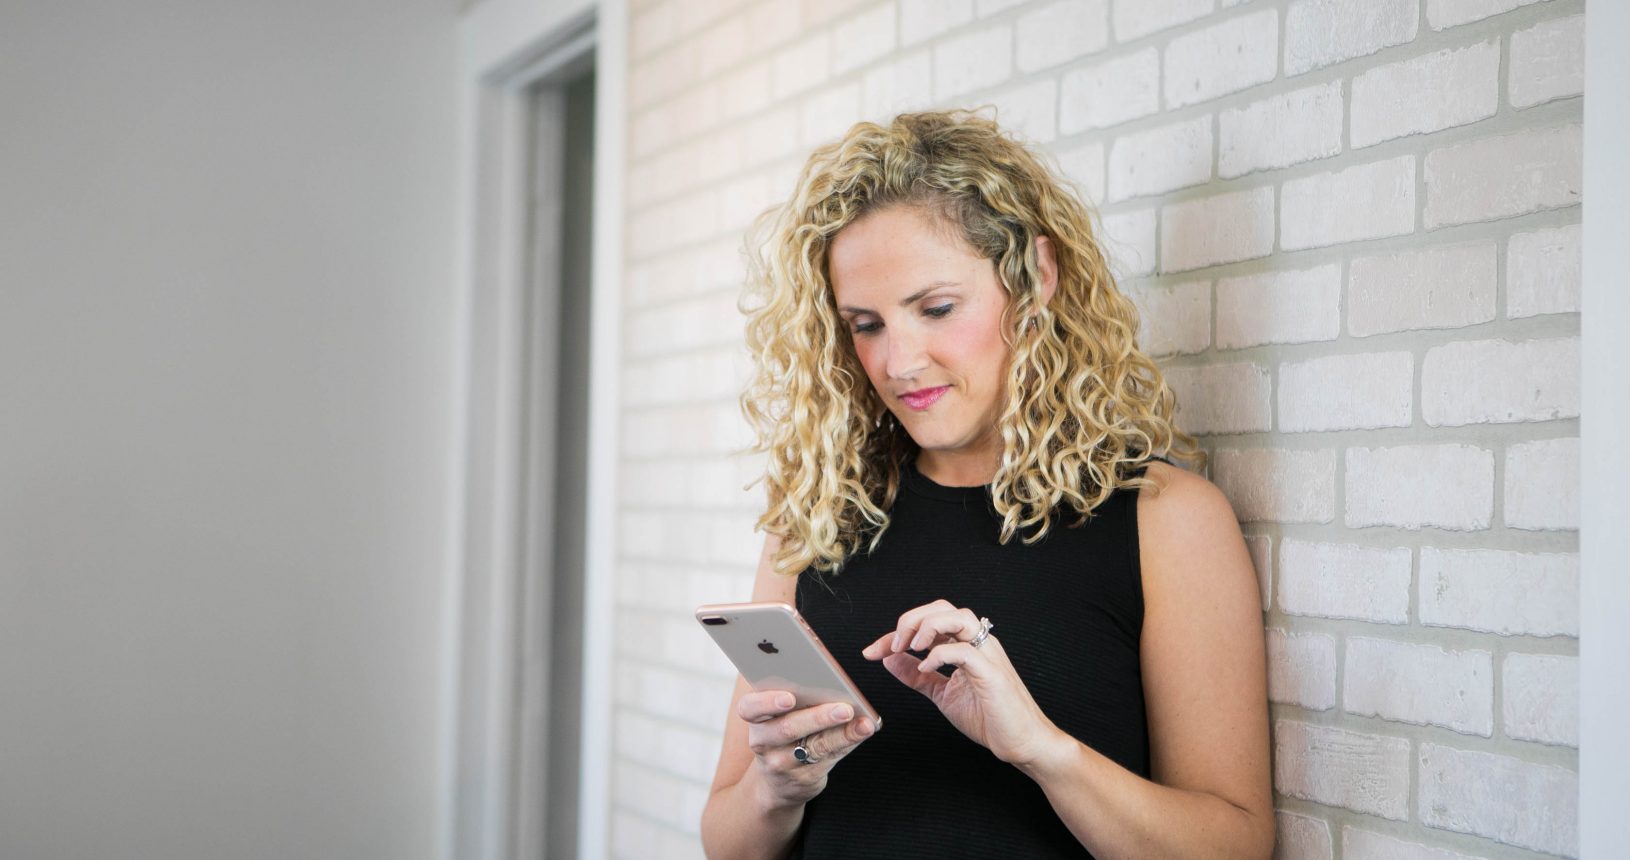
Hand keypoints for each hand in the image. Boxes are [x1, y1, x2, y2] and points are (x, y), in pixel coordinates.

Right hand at [736, 689, 876, 810]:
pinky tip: (863, 730)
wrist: (778, 783)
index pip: (749, 707)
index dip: (766, 702)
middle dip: (818, 717)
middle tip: (843, 708)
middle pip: (787, 728)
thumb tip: (829, 672)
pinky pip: (828, 757)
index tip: (789, 698)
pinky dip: (848, 741)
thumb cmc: (783, 732)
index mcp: (755, 717)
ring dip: (840, 733)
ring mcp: (781, 762)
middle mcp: (763, 741)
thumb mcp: (778, 714)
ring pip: (813, 746)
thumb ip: (797, 693)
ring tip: (862, 722)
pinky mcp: (803, 777)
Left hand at [861, 599, 1062, 766]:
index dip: (895, 633)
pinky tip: (926, 667)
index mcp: (965, 645)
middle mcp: (978, 643)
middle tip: (891, 645)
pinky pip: (964, 650)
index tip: (871, 651)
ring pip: (957, 616)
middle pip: (942, 608)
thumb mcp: (942, 693)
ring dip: (926, 627)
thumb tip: (890, 659)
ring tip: (909, 647)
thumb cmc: (990, 718)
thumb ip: (917, 675)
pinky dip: (940, 653)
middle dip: (910, 620)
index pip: (928, 622)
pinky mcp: (992, 673)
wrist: (1022, 743)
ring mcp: (987, 655)